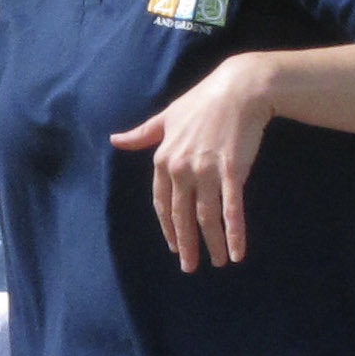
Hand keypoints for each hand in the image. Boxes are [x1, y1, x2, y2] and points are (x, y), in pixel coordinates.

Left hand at [110, 51, 282, 269]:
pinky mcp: (231, 171)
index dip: (168, 227)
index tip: (174, 246)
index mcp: (163, 159)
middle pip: (182, 216)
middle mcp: (181, 169)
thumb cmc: (203, 101)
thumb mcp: (166, 117)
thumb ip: (142, 134)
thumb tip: (114, 140)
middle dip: (186, 244)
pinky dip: (234, 233)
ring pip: (206, 217)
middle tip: (190, 266)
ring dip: (212, 244)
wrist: (239, 89)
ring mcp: (206, 171)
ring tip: (218, 263)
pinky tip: (237, 251)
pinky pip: (231, 209)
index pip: (162, 203)